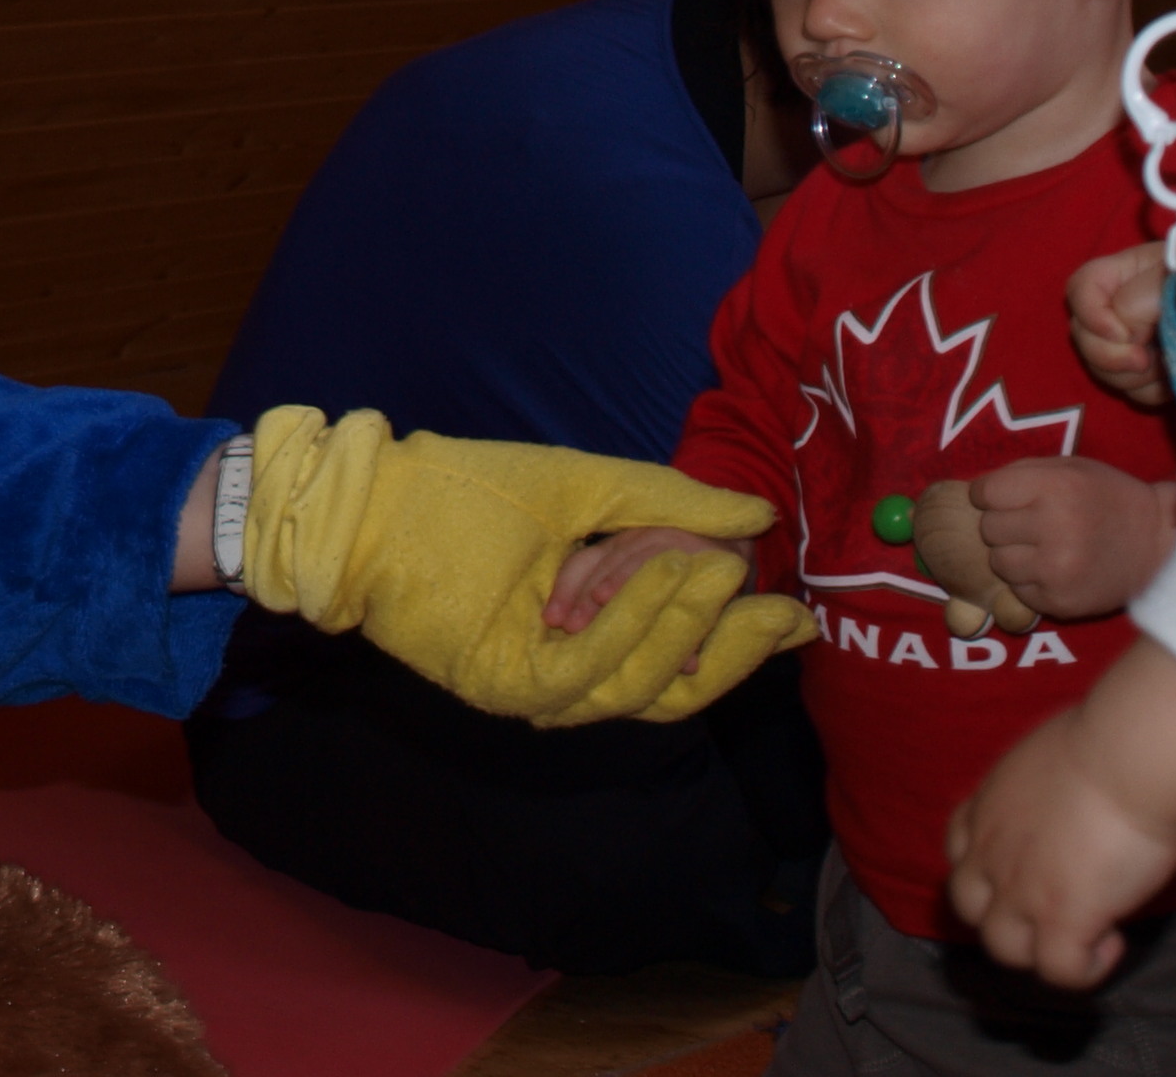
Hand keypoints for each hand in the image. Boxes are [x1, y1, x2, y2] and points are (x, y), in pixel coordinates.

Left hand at [242, 406, 812, 725]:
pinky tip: (655, 576)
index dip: (745, 643)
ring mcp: (536, 685)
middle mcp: (569, 670)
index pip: (685, 659)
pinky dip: (628, 627)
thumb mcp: (588, 487)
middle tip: (768, 598)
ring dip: (678, 621)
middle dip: (731, 646)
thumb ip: (670, 502)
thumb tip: (757, 516)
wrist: (377, 493)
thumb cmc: (468, 486)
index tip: (798, 612)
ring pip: (638, 687)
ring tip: (704, 564)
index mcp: (593, 630)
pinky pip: (585, 675)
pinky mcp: (504, 684)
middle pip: (674, 689)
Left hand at [945, 706, 1175, 990]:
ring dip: (1039, 949)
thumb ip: (1049, 783)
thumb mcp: (1055, 752)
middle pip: (968, 905)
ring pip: (1003, 948)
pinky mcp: (1063, 919)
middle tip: (1053, 908)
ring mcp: (1022, 890)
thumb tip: (1078, 788)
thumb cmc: (1110, 736)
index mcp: (991, 804)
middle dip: (1002, 915)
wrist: (1131, 754)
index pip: (959, 846)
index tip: (1026, 865)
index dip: (985, 865)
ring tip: (1086, 932)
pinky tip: (1113, 941)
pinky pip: (1058, 972)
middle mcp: (994, 850)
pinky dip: (1084, 969)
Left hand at [973, 458, 1175, 619]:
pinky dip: (1029, 582)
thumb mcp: (1070, 467)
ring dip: (1013, 555)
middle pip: (988, 528)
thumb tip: (973, 493)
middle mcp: (1053, 527)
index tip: (1005, 499)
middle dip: (1002, 524)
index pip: (986, 493)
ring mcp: (1056, 569)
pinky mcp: (1060, 602)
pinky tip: (1055, 570)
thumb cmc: (1108, 498)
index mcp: (1055, 487)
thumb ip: (1021, 474)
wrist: (1158, 545)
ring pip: (998, 563)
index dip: (990, 495)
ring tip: (1044, 548)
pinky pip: (1018, 591)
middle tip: (1032, 525)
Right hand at [1067, 244, 1167, 407]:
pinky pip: (1132, 391)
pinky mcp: (1152, 371)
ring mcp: (1136, 341)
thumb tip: (1123, 335)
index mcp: (1126, 274)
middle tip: (1145, 361)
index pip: (1080, 289)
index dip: (1091, 314)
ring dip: (1134, 376)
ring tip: (1168, 367)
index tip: (1122, 334)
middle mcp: (1122, 307)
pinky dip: (1152, 391)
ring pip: (1104, 369)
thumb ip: (1139, 299)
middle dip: (1110, 355)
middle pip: (1083, 335)